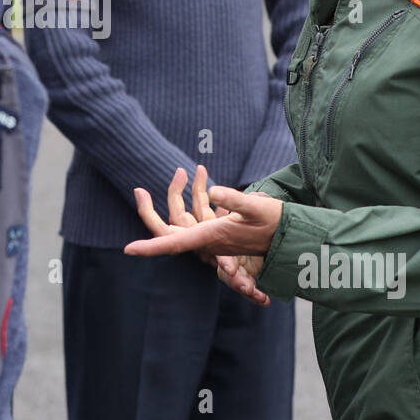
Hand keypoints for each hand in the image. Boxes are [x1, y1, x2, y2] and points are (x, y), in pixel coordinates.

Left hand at [129, 166, 276, 306]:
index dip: (150, 247)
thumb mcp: (257, 208)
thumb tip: (214, 190)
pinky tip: (198, 176)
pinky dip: (192, 195)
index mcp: (210, 236)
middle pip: (168, 231)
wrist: (291, 237)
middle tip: (137, 190)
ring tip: (183, 170)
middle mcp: (206, 239)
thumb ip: (236, 200)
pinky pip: (196, 215)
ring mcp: (211, 235)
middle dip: (150, 212)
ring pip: (181, 220)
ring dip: (176, 194)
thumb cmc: (275, 223)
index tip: (128, 249)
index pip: (173, 243)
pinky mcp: (218, 229)